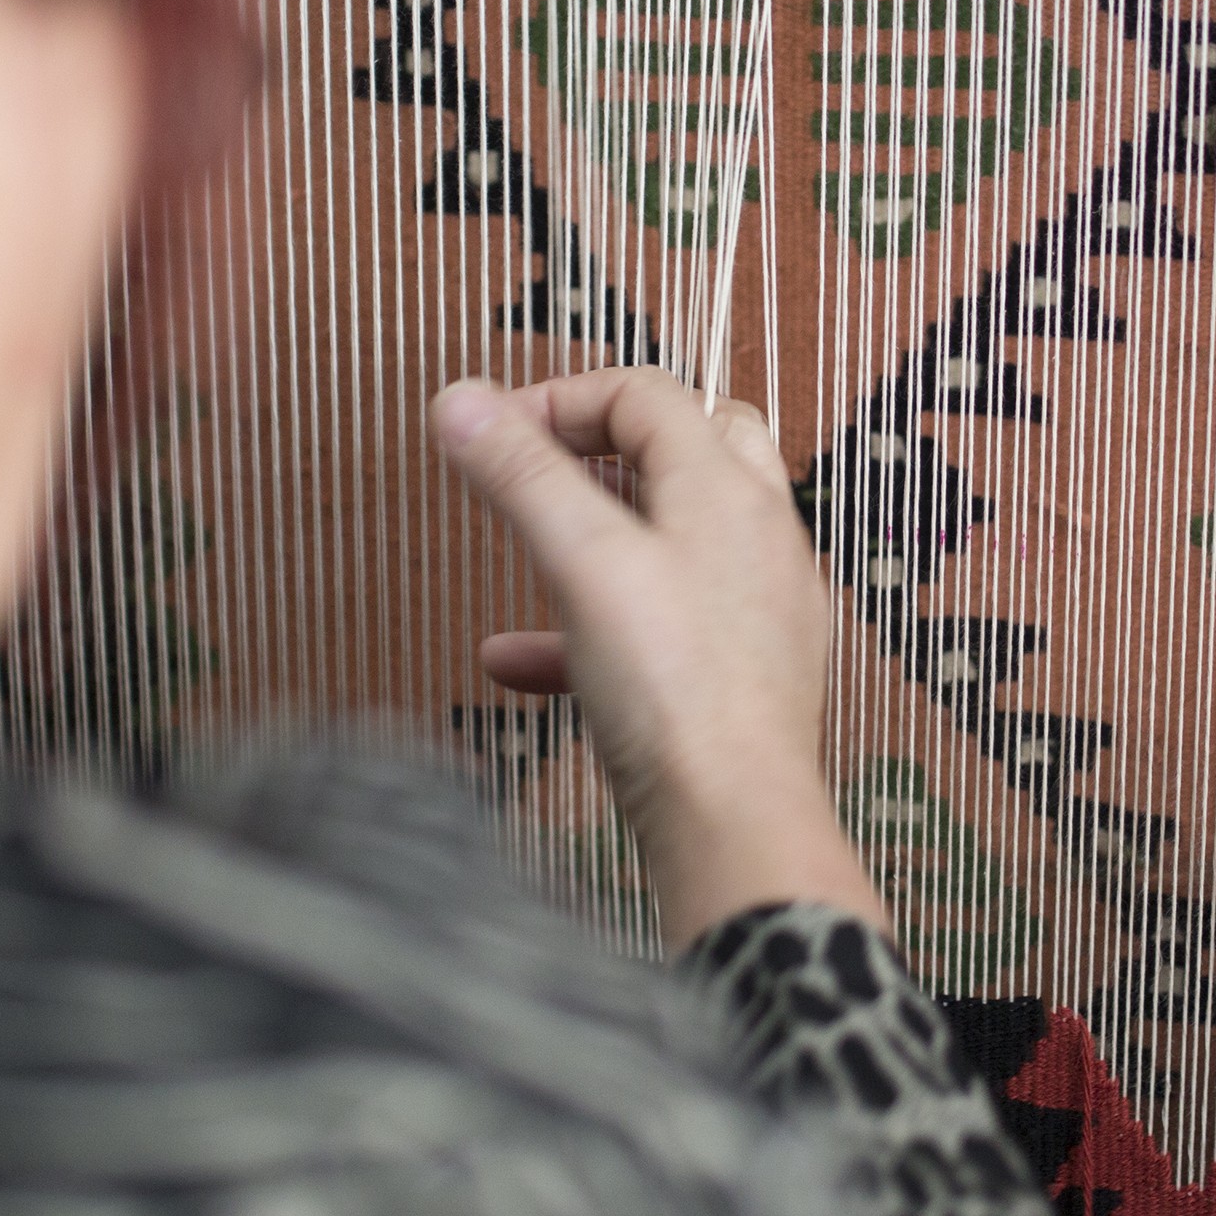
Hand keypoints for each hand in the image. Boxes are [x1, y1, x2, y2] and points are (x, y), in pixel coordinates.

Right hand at [429, 368, 887, 947]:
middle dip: (599, 451)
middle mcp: (756, 533)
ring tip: (525, 557)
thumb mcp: (580, 561)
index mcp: (725, 486)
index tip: (491, 432)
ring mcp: (756, 603)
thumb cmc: (676, 692)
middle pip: (685, 446)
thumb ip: (520, 475)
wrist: (736, 822)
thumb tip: (459, 399)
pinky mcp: (741, 669)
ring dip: (589, 538)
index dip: (560, 398)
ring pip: (671, 536)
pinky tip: (516, 663)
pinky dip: (591, 623)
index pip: (646, 393)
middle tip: (535, 473)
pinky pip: (663, 620)